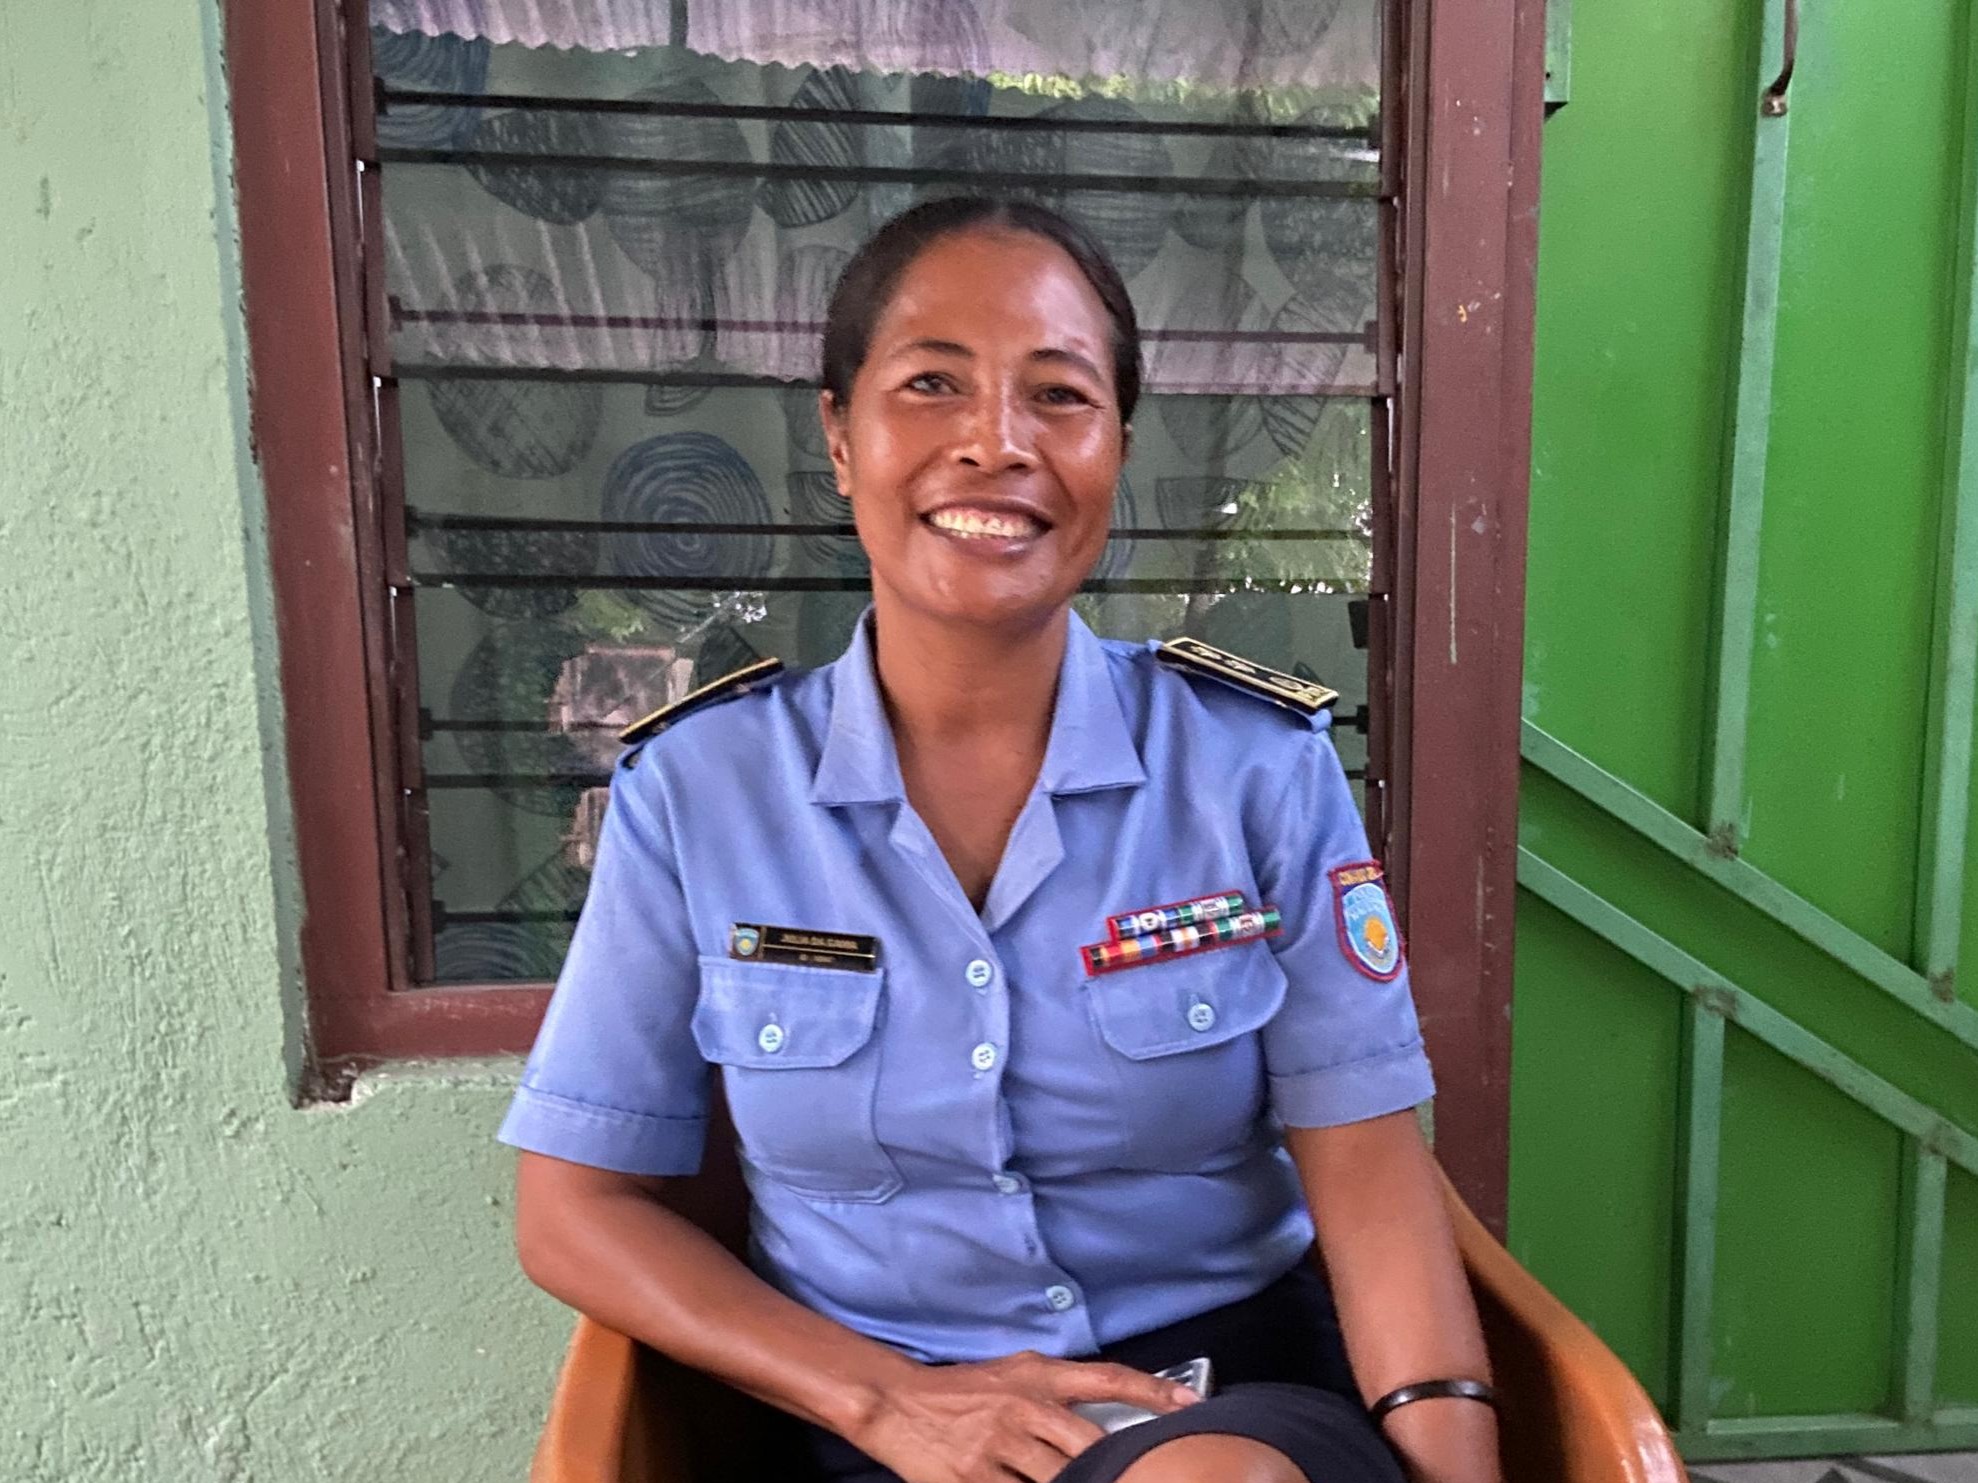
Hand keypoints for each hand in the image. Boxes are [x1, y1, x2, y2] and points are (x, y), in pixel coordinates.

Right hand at [851, 1350, 1198, 1482]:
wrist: (898, 1405)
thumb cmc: (964, 1390)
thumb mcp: (1016, 1373)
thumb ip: (1061, 1391)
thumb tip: (1111, 1414)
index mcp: (1037, 1377)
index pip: (1107, 1380)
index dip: (1153, 1392)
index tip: (1191, 1406)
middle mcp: (1023, 1408)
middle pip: (1088, 1448)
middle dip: (1112, 1470)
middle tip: (1135, 1475)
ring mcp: (998, 1447)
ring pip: (1057, 1482)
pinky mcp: (975, 1480)